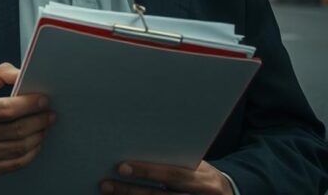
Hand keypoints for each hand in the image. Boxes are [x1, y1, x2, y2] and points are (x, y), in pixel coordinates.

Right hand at [0, 63, 53, 177]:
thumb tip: (22, 74)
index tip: (43, 100)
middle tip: (49, 114)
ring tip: (44, 126)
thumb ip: (1, 73)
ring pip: (19, 147)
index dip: (30, 104)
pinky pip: (17, 163)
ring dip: (38, 136)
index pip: (7, 109)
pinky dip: (31, 152)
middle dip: (39, 121)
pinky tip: (35, 141)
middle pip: (17, 129)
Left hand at [101, 161, 231, 194]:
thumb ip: (173, 157)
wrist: (226, 194)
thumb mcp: (195, 163)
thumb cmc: (201, 173)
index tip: (121, 167)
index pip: (172, 174)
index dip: (147, 171)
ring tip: (109, 191)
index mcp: (202, 178)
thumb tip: (135, 143)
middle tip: (106, 183)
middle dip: (131, 191)